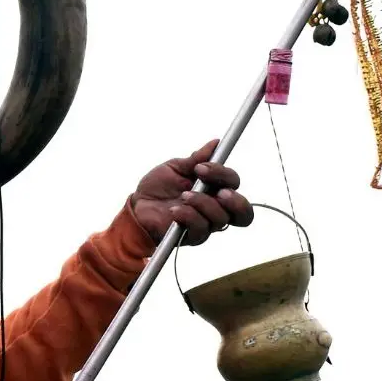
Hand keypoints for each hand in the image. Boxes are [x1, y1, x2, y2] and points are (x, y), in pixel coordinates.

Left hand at [129, 139, 253, 244]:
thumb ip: (197, 159)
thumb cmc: (158, 186)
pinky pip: (200, 230)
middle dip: (235, 201)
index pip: (233, 184)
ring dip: (203, 203)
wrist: (137, 205)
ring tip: (184, 195)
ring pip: (220, 219)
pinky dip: (188, 216)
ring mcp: (205, 225)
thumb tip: (216, 143)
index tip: (201, 167)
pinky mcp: (191, 237)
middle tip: (219, 192)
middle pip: (244, 213)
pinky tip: (174, 210)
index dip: (224, 175)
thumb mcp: (176, 167)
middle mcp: (215, 209)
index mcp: (215, 190)